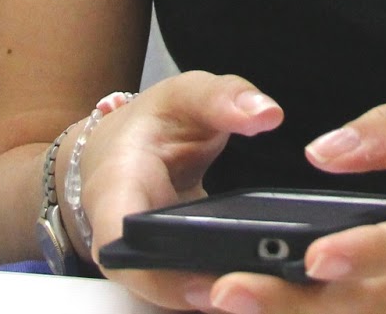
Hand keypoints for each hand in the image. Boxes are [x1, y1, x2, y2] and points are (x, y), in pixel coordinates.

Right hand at [84, 70, 281, 308]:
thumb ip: (224, 97)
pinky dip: (226, 294)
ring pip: (173, 300)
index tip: (209, 283)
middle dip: (200, 297)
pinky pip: (193, 293)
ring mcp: (143, 264)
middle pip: (151, 287)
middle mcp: (123, 240)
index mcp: (116, 189)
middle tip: (256, 292)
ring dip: (217, 302)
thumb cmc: (152, 123)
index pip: (119, 245)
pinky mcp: (168, 276)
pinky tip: (265, 287)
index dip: (159, 275)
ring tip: (269, 293)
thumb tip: (267, 114)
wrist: (124, 147)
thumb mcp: (184, 94)